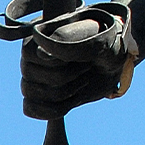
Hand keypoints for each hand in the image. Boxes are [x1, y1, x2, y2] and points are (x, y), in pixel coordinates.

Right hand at [17, 1, 135, 119]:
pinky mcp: (41, 94)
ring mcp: (35, 75)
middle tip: (87, 68)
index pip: (29, 55)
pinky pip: (30, 108)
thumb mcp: (94, 36)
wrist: (116, 58)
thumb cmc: (106, 41)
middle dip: (64, 79)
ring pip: (29, 95)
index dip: (56, 63)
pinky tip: (74, 99)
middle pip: (28, 77)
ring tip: (83, 82)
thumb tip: (40, 54)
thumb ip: (67, 40)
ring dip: (62, 95)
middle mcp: (32, 55)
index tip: (84, 57)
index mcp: (40, 34)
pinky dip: (52, 110)